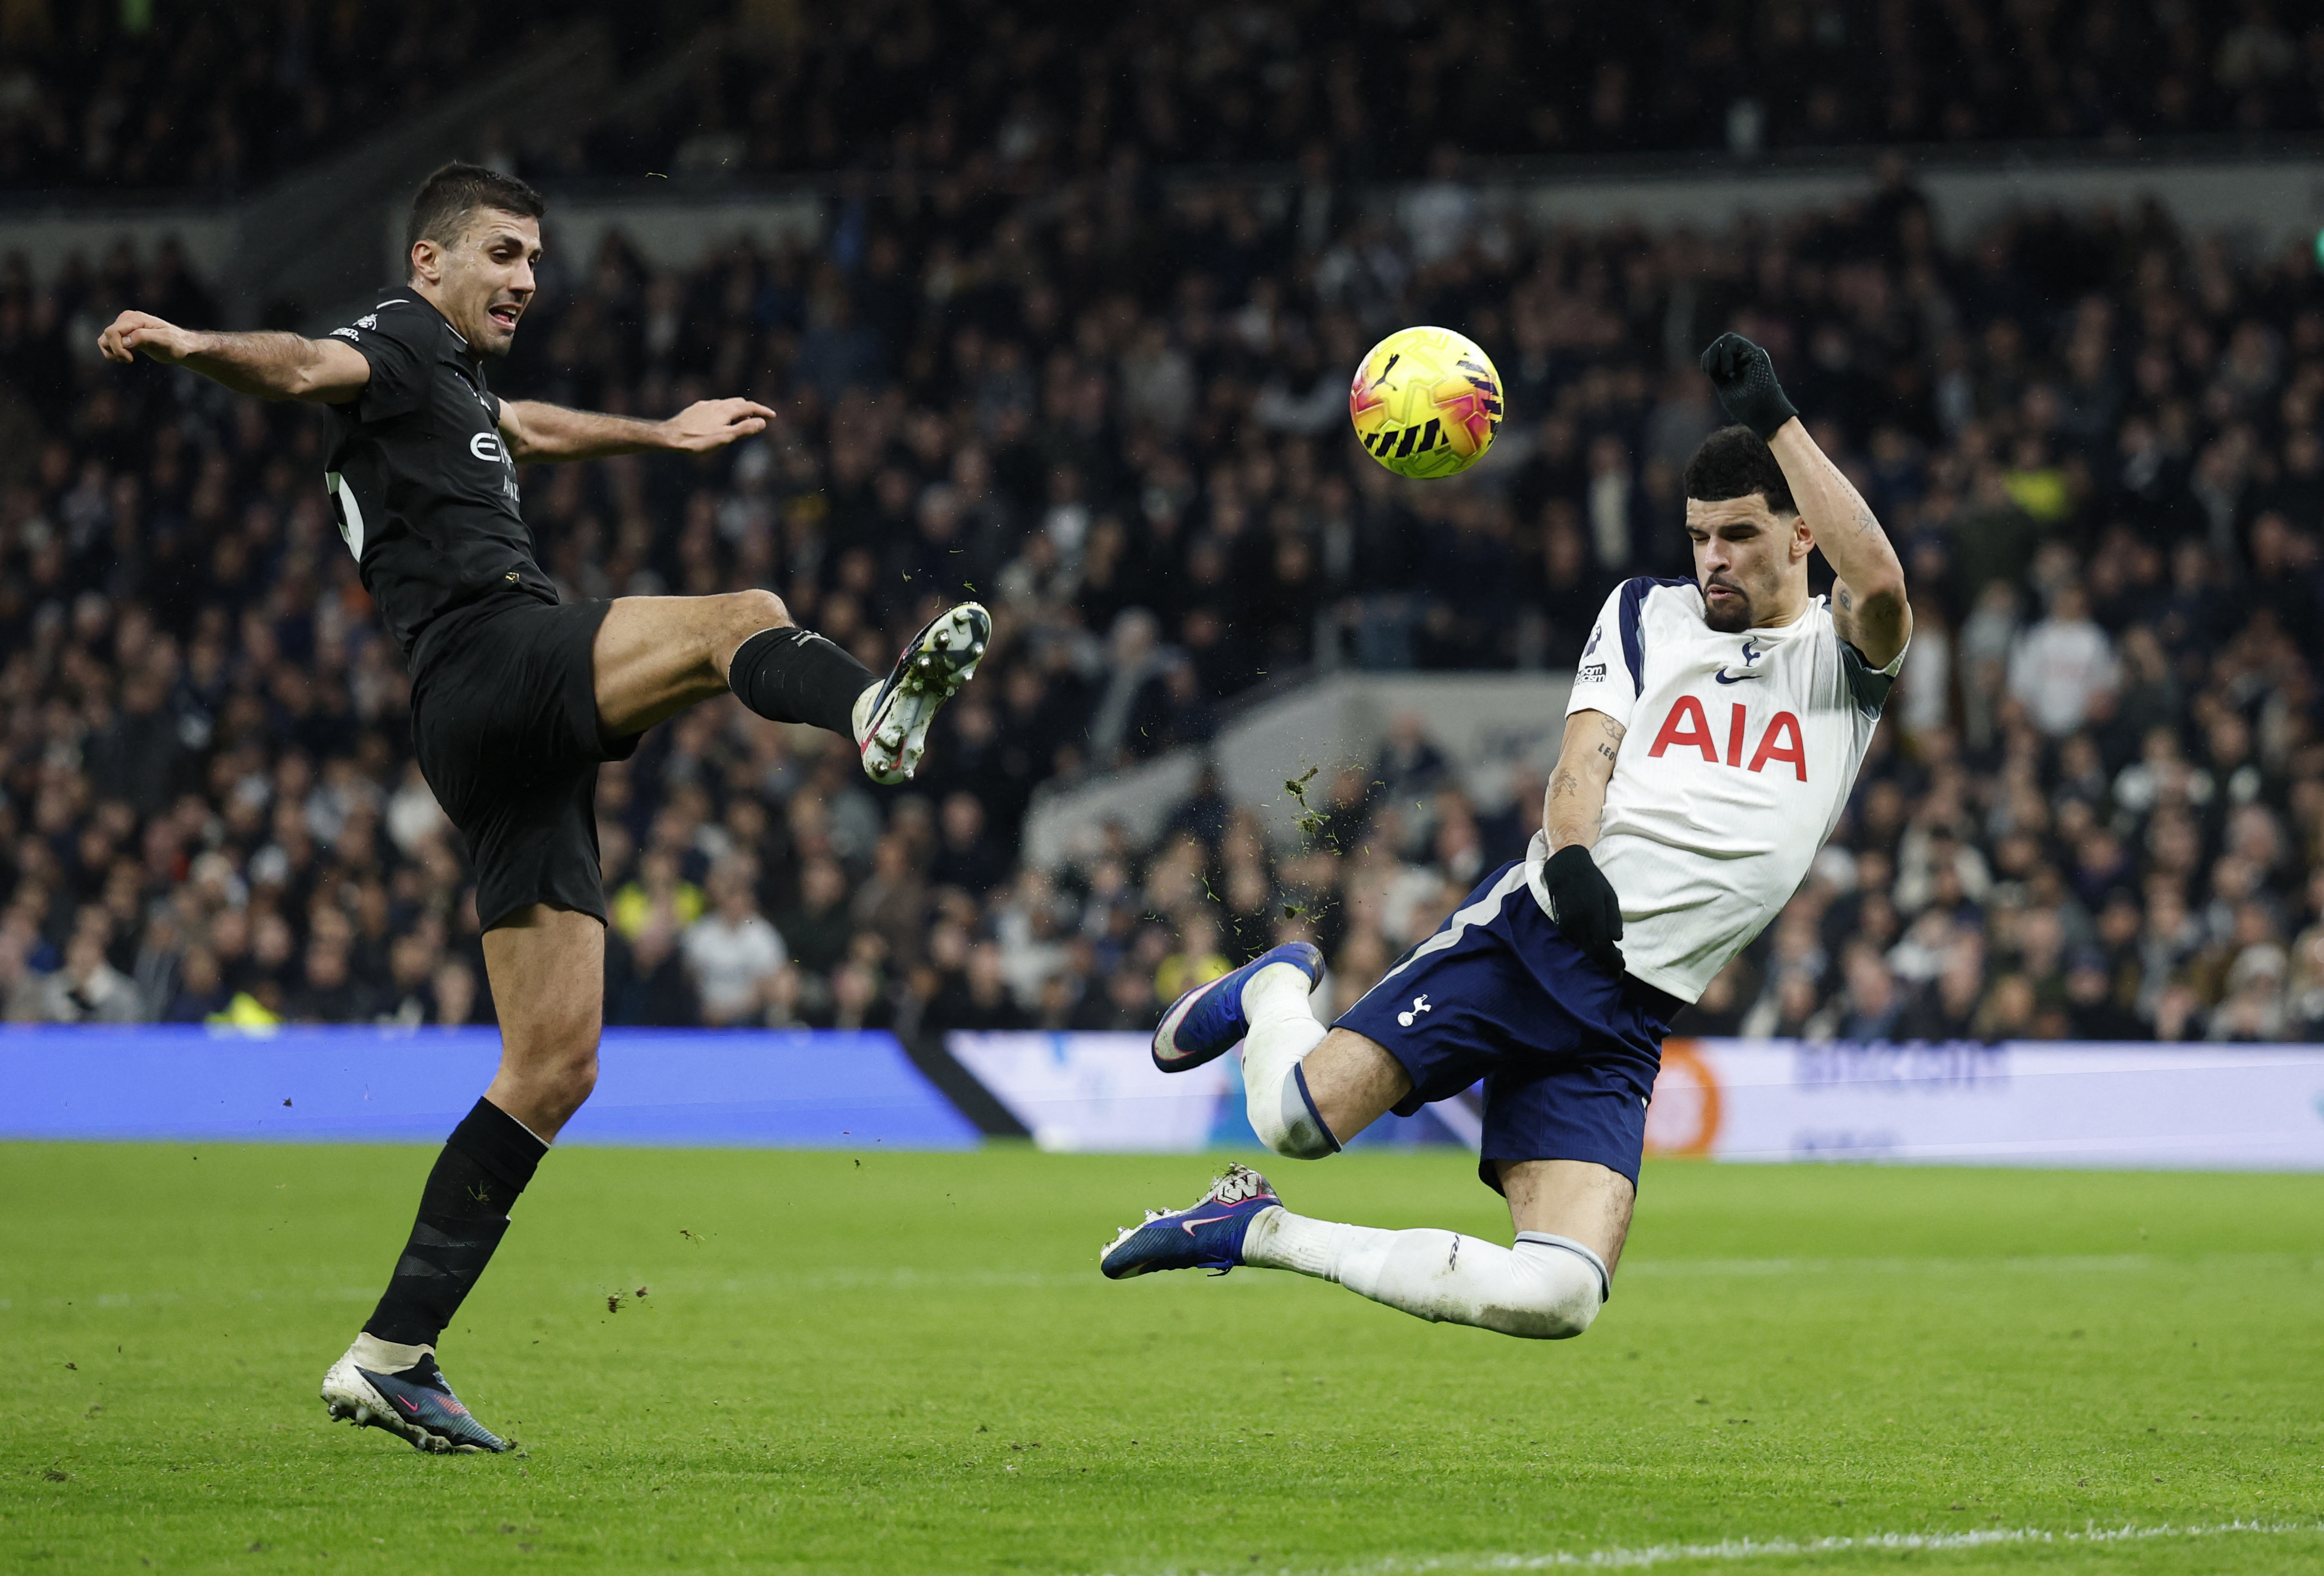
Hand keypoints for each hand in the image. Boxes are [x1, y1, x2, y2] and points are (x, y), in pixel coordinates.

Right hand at [98, 310, 202, 364]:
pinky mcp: (124, 334)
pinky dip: (114, 352)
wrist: (181, 346)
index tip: (130, 359)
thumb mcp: (164, 340)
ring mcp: (124, 326)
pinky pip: (109, 343)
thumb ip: (143, 337)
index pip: (113, 332)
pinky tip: (127, 356)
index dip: (117, 348)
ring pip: (104, 340)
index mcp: (135, 318)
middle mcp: (127, 319)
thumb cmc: (176, 344)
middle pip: (107, 336)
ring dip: (112, 352)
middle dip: (115, 351)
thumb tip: (124, 341)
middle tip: (130, 359)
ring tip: (128, 358)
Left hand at [659, 398, 776, 452]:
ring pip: (726, 404)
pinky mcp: (696, 409)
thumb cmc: (698, 441)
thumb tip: (762, 422)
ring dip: (737, 411)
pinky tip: (719, 421)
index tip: (773, 416)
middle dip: (751, 410)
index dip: (763, 411)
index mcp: (726, 410)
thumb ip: (745, 429)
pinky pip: (714, 407)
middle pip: (739, 402)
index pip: (750, 406)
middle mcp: (717, 404)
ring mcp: (705, 405)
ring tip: (739, 422)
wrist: (670, 437)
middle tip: (758, 420)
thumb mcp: (725, 438)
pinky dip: (724, 412)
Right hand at [1541, 843, 1624, 976]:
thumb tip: (1618, 940)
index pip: (1602, 946)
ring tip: (1611, 959)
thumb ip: (1613, 919)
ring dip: (1597, 956)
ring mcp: (1567, 926)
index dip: (1612, 959)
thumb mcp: (1609, 897)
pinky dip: (1588, 947)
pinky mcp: (1562, 926)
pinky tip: (1596, 947)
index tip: (1622, 966)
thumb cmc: (1592, 881)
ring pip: (1584, 948)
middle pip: (1593, 952)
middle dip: (1606, 964)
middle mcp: (1577, 924)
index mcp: (1592, 915)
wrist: (1565, 871)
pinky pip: (1577, 942)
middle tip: (1617, 972)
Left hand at [1698, 331, 1798, 440]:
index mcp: (1735, 365)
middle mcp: (1744, 357)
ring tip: (1723, 372)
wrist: (1760, 411)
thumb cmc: (1744, 405)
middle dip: (1711, 353)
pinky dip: (1726, 355)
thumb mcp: (1724, 385)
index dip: (1708, 358)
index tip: (1709, 373)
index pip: (1717, 351)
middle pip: (1722, 342)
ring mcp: (1751, 354)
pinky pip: (1734, 342)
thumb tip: (1707, 360)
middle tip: (1712, 371)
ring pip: (1728, 338)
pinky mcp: (1756, 353)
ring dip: (1718, 354)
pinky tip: (1728, 371)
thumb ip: (1717, 371)